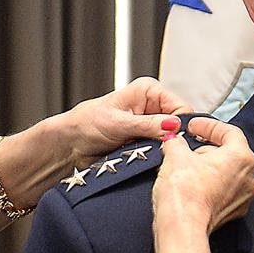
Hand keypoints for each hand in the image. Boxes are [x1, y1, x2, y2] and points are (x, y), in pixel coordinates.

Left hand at [44, 77, 188, 166]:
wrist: (71, 145)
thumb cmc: (86, 124)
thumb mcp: (119, 124)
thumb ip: (148, 125)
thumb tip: (174, 126)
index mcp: (149, 91)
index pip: (181, 107)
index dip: (182, 125)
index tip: (176, 140)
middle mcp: (152, 106)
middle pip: (179, 125)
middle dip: (172, 139)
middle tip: (163, 151)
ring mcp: (151, 125)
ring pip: (172, 140)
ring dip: (163, 150)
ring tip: (151, 156)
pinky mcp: (147, 142)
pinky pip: (162, 152)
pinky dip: (157, 158)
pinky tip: (149, 161)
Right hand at [151, 117, 253, 235]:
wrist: (182, 228)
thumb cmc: (184, 193)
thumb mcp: (175, 154)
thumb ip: (177, 141)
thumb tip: (175, 140)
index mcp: (242, 158)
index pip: (229, 132)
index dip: (208, 125)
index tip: (193, 125)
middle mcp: (248, 178)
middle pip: (228, 153)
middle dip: (205, 148)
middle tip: (185, 146)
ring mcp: (242, 197)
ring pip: (225, 173)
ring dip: (206, 167)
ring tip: (183, 166)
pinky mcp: (232, 213)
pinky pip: (222, 191)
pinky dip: (208, 184)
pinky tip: (189, 184)